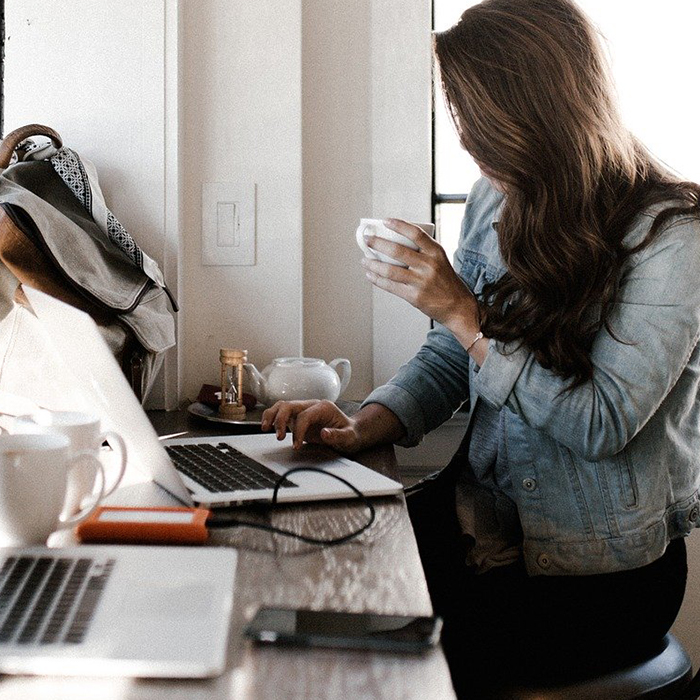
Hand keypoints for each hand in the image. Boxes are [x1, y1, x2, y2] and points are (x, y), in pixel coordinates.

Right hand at [261, 400, 363, 451]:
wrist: (351, 432)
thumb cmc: (350, 433)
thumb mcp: (350, 437)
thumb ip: (338, 435)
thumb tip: (325, 433)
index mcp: (323, 408)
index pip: (305, 415)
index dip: (298, 430)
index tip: (296, 445)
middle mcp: (311, 406)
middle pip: (289, 405)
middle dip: (280, 420)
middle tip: (278, 436)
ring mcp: (303, 410)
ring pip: (282, 406)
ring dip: (272, 416)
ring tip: (265, 428)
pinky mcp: (297, 417)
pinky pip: (281, 413)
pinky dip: (272, 418)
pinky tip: (267, 427)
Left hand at [361, 219, 478, 333]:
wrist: (458, 306)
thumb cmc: (446, 281)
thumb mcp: (440, 260)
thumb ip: (423, 251)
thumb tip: (395, 241)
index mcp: (436, 252)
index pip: (416, 233)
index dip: (399, 225)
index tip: (385, 221)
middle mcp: (429, 265)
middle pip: (397, 250)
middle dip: (378, 243)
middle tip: (367, 239)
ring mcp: (421, 281)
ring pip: (390, 270)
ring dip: (373, 264)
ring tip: (364, 260)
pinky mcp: (414, 296)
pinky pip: (391, 286)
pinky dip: (377, 280)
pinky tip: (370, 275)